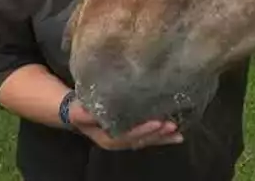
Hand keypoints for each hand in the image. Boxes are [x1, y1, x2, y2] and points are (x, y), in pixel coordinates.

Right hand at [68, 100, 183, 150]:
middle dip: (157, 134)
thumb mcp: (78, 112)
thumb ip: (85, 114)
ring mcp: (126, 139)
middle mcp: (119, 142)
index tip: (156, 123)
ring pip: (146, 140)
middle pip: (140, 140)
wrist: (77, 113)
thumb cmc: (78, 111)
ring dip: (162, 137)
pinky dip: (161, 136)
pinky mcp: (131, 134)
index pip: (127, 136)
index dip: (142, 130)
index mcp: (107, 139)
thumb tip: (92, 112)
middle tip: (171, 125)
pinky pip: (148, 137)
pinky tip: (175, 134)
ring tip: (177, 131)